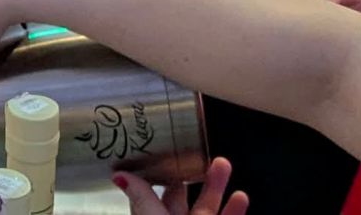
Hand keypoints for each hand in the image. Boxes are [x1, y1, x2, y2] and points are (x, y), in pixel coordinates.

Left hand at [112, 157, 247, 214]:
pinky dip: (234, 211)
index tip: (167, 151)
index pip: (152, 196)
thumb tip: (119, 175)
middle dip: (193, 176)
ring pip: (208, 210)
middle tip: (203, 155)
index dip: (159, 175)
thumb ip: (141, 198)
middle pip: (182, 199)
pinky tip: (242, 197)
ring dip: (217, 189)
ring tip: (224, 164)